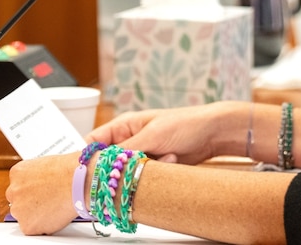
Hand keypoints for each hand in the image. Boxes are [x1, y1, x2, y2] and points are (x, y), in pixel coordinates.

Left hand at [5, 151, 79, 234]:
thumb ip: (36, 177)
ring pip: (24, 215)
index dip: (31, 189)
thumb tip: (40, 184)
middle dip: (30, 202)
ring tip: (54, 206)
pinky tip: (54, 214)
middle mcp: (14, 191)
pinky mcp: (27, 225)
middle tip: (47, 200)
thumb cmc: (69, 171)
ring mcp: (19, 209)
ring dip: (35, 214)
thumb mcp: (45, 165)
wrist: (77, 182)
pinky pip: (33, 228)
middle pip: (18, 201)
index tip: (40, 191)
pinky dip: (43, 225)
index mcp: (17, 173)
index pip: (18, 185)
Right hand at [86, 101, 244, 163]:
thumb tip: (102, 163)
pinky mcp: (154, 167)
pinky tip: (171, 161)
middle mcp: (130, 141)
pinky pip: (143, 178)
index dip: (88, 157)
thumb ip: (126, 150)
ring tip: (161, 158)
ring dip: (141, 171)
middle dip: (118, 169)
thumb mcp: (152, 134)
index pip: (93, 142)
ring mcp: (142, 155)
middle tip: (126, 173)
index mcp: (124, 126)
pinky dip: (154, 174)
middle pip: (109, 163)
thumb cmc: (184, 123)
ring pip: (127, 173)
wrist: (213, 133)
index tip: (88, 172)